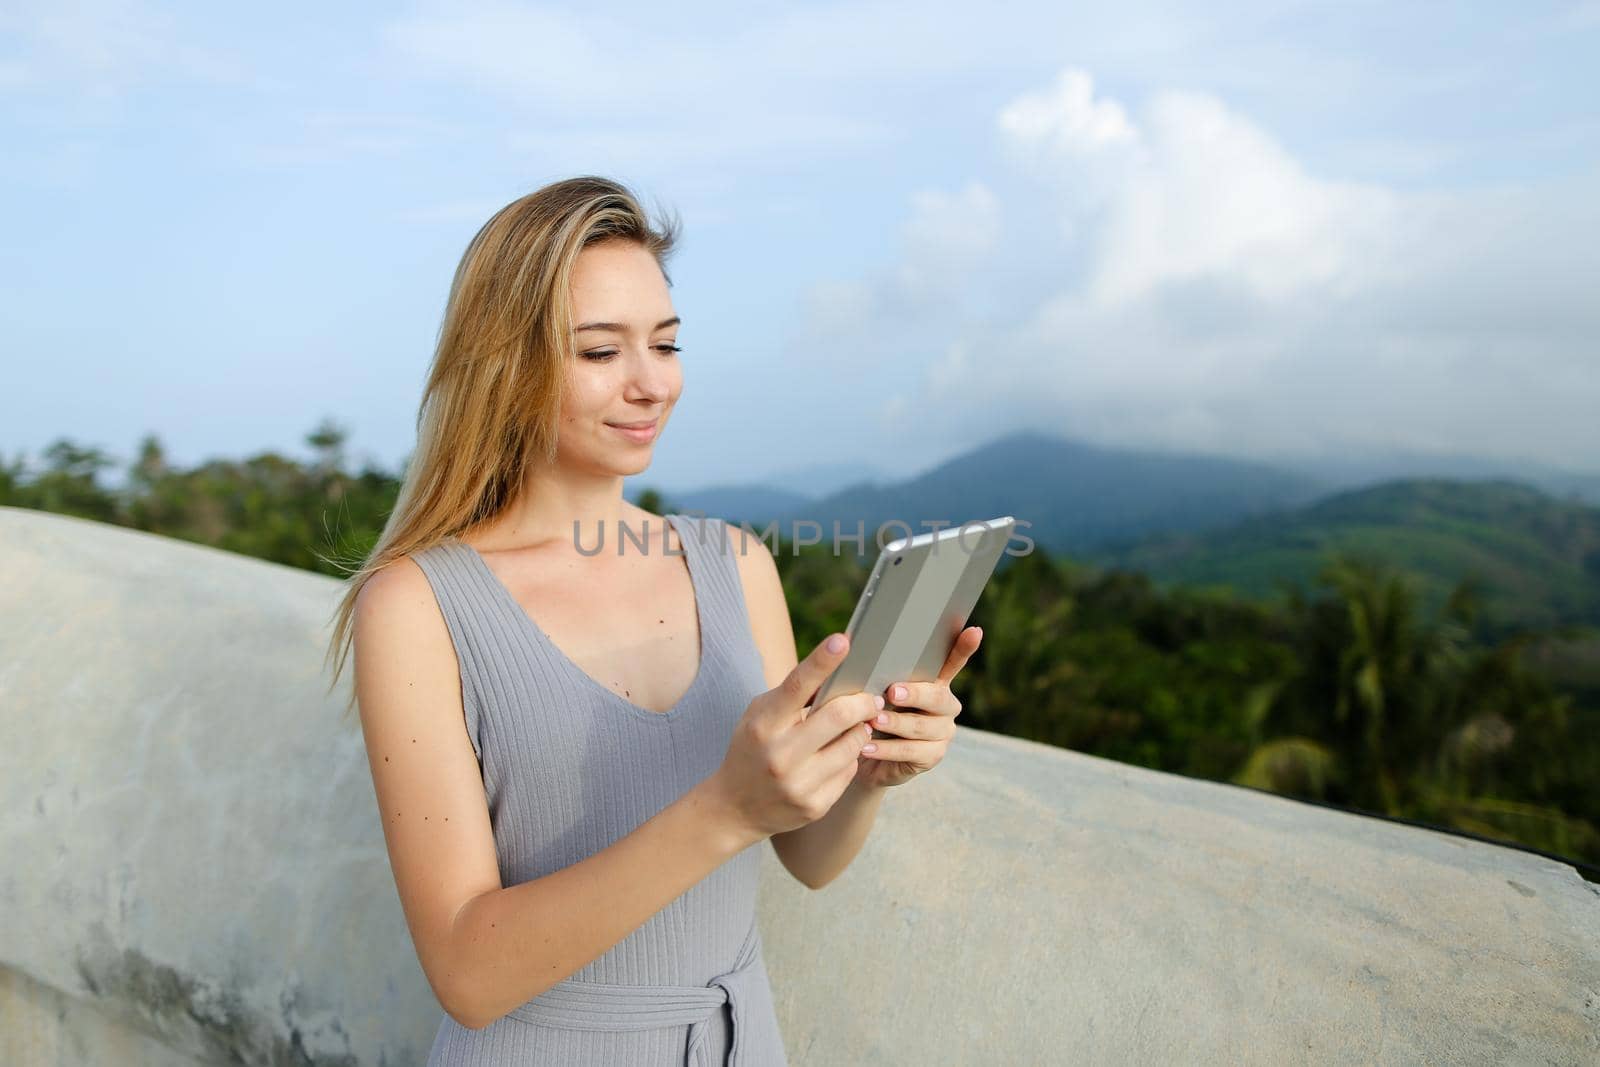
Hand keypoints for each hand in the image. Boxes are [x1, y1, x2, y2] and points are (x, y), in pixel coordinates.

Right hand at [711, 632, 881, 839]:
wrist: (734, 808)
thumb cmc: (752, 749)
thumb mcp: (759, 716)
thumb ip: (793, 695)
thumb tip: (836, 669)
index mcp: (764, 723)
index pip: (797, 685)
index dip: (822, 661)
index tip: (843, 640)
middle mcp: (780, 753)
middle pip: (839, 715)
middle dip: (864, 702)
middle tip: (872, 699)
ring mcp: (798, 782)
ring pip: (853, 744)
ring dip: (861, 730)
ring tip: (857, 726)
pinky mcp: (815, 805)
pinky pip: (850, 770)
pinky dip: (850, 758)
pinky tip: (837, 757)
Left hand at [853, 626, 981, 788]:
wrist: (860, 753)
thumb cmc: (867, 711)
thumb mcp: (871, 690)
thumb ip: (876, 673)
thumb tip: (852, 645)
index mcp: (934, 682)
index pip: (953, 661)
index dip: (964, 647)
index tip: (974, 631)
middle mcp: (945, 705)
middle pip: (938, 697)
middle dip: (915, 694)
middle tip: (892, 691)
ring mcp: (943, 732)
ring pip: (923, 726)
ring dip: (896, 723)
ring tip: (873, 721)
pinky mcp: (933, 756)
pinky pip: (911, 751)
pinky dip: (886, 749)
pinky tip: (867, 746)